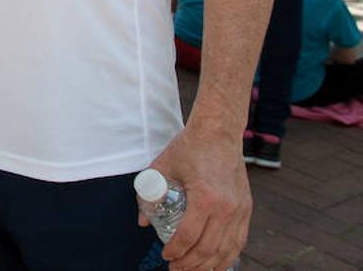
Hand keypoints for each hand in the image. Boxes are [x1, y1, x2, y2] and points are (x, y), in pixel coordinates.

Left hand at [142, 125, 250, 270]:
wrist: (219, 133)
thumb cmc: (189, 148)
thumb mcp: (162, 167)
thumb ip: (148, 194)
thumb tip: (142, 221)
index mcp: (205, 197)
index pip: (188, 236)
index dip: (175, 251)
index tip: (165, 256)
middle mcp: (226, 208)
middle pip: (208, 249)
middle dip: (190, 265)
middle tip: (176, 270)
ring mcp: (240, 210)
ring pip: (227, 250)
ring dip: (209, 266)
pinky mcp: (246, 209)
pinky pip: (240, 241)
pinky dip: (228, 256)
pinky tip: (216, 263)